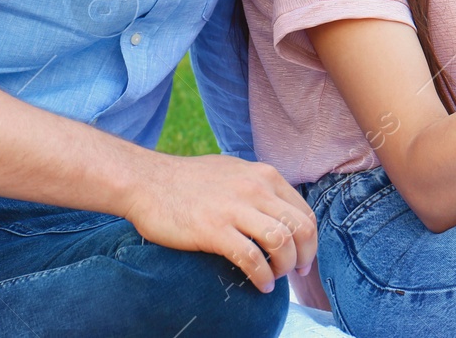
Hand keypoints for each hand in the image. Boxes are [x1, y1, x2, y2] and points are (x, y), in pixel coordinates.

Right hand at [125, 152, 316, 293]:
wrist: (146, 181)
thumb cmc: (187, 180)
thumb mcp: (233, 171)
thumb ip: (257, 186)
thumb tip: (278, 211)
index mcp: (263, 175)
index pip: (303, 212)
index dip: (309, 241)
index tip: (302, 258)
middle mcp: (255, 188)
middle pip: (300, 228)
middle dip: (304, 257)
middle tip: (295, 273)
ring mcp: (234, 208)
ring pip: (281, 243)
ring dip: (284, 268)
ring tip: (274, 278)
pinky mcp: (213, 229)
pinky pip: (251, 259)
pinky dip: (262, 277)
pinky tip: (260, 285)